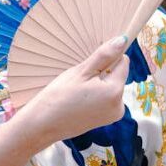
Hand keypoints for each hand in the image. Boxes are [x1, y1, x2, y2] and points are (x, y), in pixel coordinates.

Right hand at [15, 35, 129, 144]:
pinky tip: (80, 97)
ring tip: (78, 88)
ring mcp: (113, 114)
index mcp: (115, 92)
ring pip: (111, 84)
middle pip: (117, 74)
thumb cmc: (59, 96)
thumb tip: (122, 40)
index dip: (108, 57)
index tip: (92, 61)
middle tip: (81, 77)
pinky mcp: (106, 119)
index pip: (123, 62)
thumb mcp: (81, 71)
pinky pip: (106, 97)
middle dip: (102, 70)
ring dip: (98, 81)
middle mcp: (119, 105)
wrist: (43, 125)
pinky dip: (96, 92)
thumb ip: (104, 55)